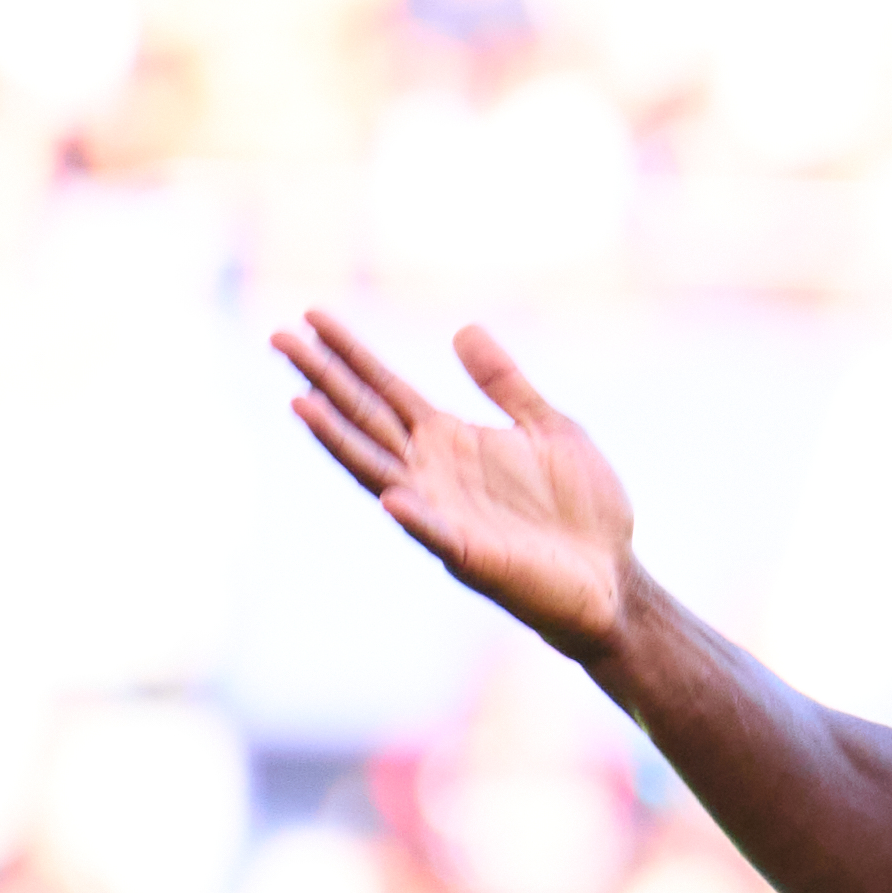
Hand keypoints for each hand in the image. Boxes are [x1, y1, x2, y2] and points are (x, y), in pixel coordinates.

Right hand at [272, 312, 636, 662]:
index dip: (350, 353)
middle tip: (278, 336)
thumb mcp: (548, 426)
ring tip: (299, 402)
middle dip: (323, 379)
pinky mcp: (471, 556)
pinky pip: (435, 533)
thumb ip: (505, 383)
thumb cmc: (582, 507)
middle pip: (365, 418)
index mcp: (450, 440)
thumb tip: (463, 329)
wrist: (613, 576)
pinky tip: (392, 496)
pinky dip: (414, 516)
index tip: (311, 316)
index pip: (385, 389)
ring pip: (378, 470)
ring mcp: (445, 514)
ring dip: (339, 440)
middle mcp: (433, 473)